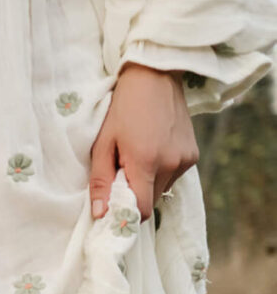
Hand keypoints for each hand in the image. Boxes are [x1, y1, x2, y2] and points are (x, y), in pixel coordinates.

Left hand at [88, 63, 197, 219]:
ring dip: (147, 183)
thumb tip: (100, 215)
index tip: (111, 209)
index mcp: (146, 163)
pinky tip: (152, 151)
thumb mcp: (103, 145)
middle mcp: (171, 164)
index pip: (141, 211)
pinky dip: (160, 172)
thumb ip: (101, 182)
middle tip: (119, 175)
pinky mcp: (194, 154)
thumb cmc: (122, 110)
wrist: (155, 78)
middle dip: (133, 197)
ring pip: (162, 190)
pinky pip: (172, 176)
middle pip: (151, 201)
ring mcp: (186, 159)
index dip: (125, 215)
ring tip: (136, 157)